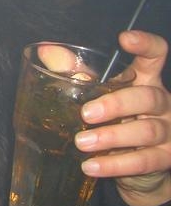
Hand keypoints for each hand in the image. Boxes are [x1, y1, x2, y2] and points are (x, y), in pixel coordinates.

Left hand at [75, 31, 170, 202]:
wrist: (138, 166)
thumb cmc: (114, 120)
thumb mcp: (98, 95)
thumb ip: (77, 74)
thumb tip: (46, 51)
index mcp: (145, 81)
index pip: (154, 56)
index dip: (145, 45)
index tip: (125, 39)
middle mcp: (162, 103)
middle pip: (148, 97)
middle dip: (116, 104)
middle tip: (86, 114)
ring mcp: (167, 132)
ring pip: (146, 131)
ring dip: (111, 137)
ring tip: (81, 142)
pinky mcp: (163, 158)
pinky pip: (142, 161)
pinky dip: (114, 165)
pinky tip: (91, 165)